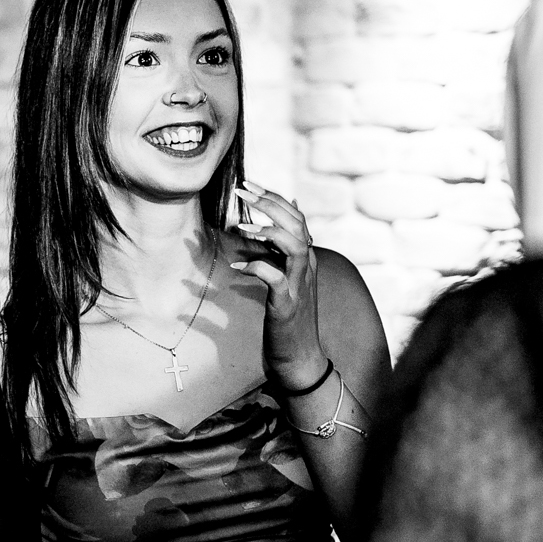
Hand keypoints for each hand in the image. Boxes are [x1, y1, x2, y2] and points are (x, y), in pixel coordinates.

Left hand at [231, 179, 328, 390]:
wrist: (300, 358)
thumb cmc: (288, 317)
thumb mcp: (285, 277)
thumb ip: (281, 249)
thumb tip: (281, 221)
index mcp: (304, 257)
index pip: (295, 216)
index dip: (272, 196)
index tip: (247, 183)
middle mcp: (306, 266)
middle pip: (297, 222)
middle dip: (268, 203)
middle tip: (240, 190)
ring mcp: (298, 284)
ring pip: (295, 245)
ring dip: (268, 231)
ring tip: (240, 227)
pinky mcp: (287, 304)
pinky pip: (275, 278)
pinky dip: (256, 266)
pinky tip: (236, 266)